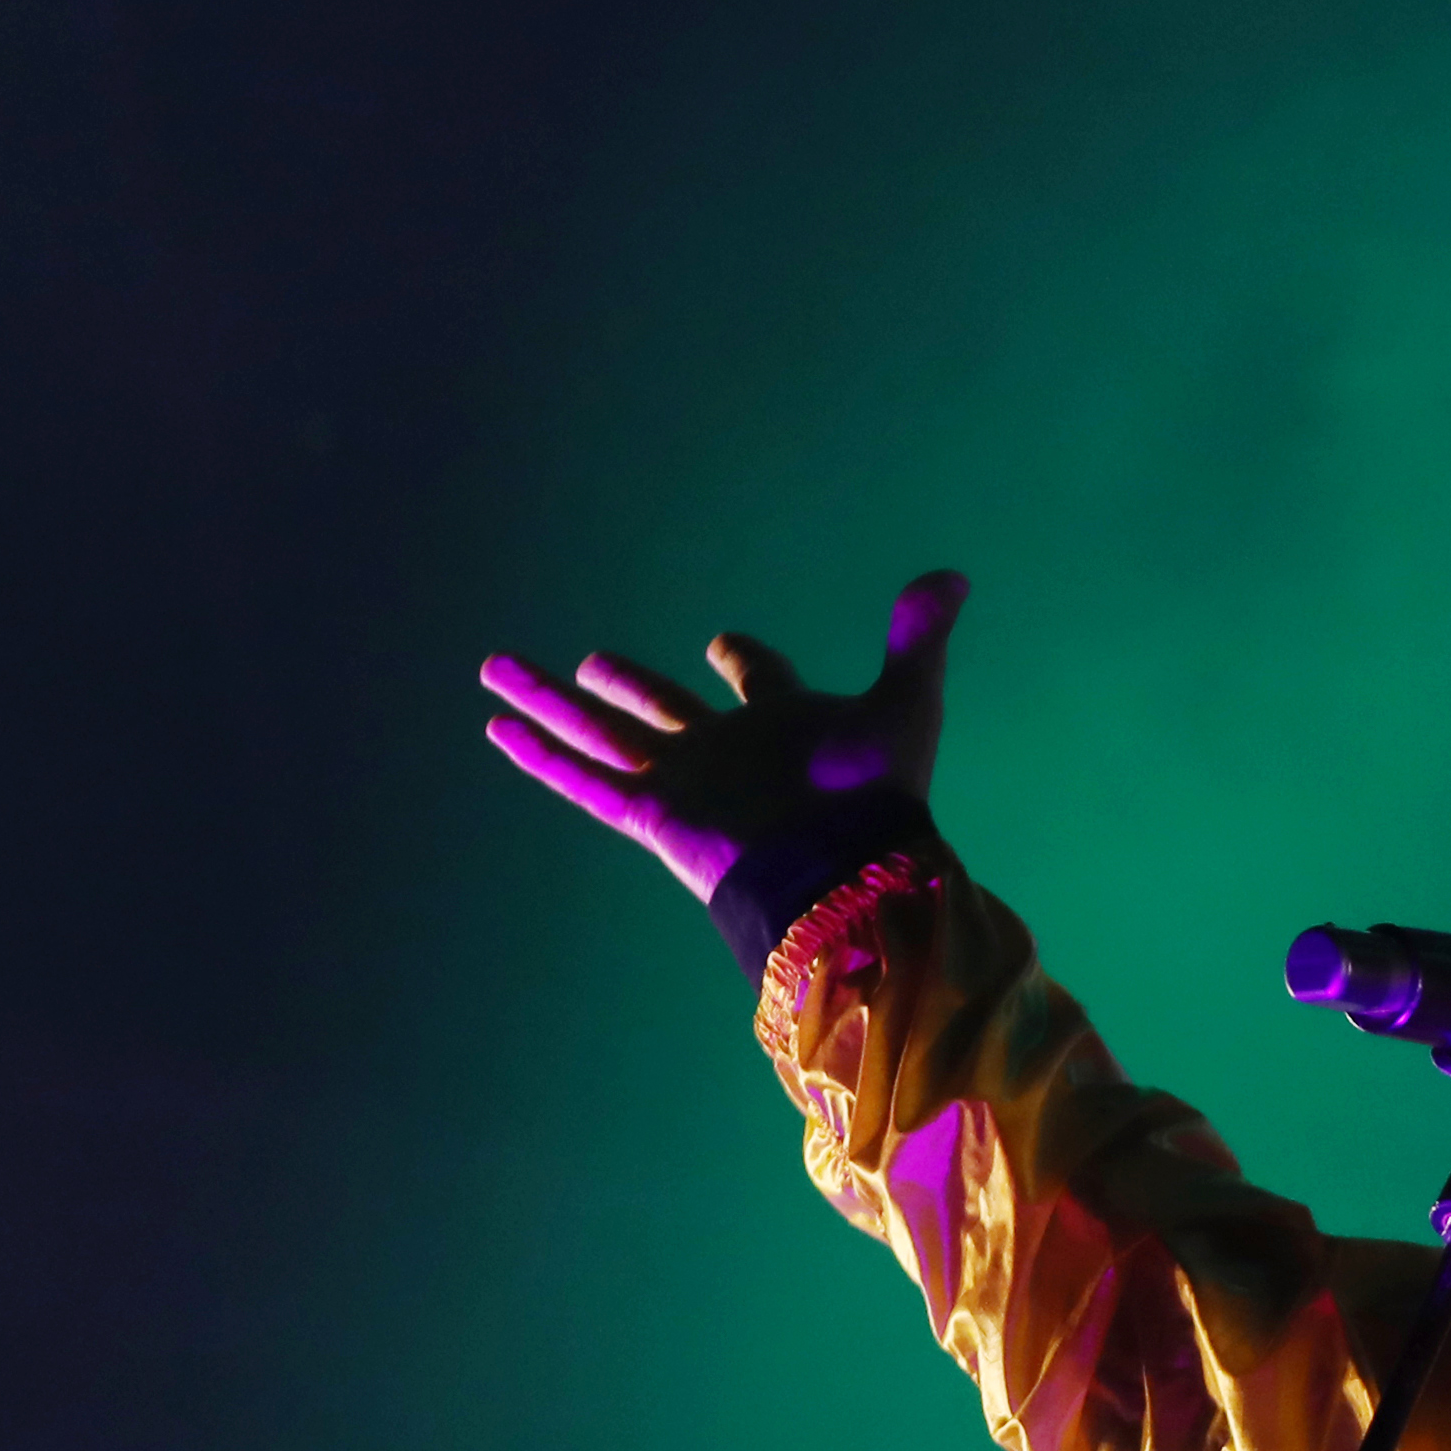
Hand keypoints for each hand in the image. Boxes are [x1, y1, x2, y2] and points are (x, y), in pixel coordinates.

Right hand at [479, 569, 968, 902]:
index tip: (722, 643)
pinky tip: (497, 727)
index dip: (744, 658)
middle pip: (663, 710)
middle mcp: (730, 754)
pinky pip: (587, 780)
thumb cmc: (879, 797)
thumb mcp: (905, 703)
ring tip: (495, 670)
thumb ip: (918, 640)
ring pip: (602, 734)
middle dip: (629, 686)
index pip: (759, 682)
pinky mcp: (656, 816)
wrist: (847, 874)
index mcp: (786, 727)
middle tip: (592, 662)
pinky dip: (542, 754)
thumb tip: (954, 576)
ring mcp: (687, 784)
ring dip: (549, 703)